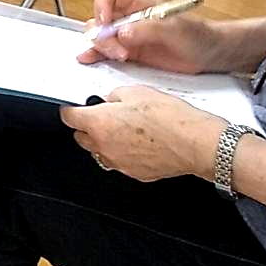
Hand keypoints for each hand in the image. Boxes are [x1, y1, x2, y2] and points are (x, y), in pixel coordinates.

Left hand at [60, 87, 223, 180]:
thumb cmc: (170, 117)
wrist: (196, 143)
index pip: (69, 117)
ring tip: (124, 130)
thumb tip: (109, 100)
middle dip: (87, 127)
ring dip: (104, 141)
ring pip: (100, 152)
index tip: (76, 107)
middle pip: (81, 137)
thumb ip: (113, 96)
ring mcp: (119, 163)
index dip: (72, 109)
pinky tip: (139, 143)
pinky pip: (120, 162)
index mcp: (99, 124)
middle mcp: (104, 146)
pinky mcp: (136, 173)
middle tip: (101, 116)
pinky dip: (124, 153)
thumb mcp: (135, 92)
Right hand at [77, 0, 221, 73]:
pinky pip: (106, 52)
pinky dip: (96, 55)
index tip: (105, 22)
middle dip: (103, 35)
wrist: (209, 54)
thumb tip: (123, 32)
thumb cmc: (197, 35)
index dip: (101, 7)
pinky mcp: (129, 52)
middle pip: (99, 19)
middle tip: (118, 50)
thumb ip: (148, 29)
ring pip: (100, 36)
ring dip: (101, 47)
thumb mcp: (174, 28)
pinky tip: (90, 58)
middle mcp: (128, 17)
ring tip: (119, 57)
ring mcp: (128, 35)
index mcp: (138, 3)